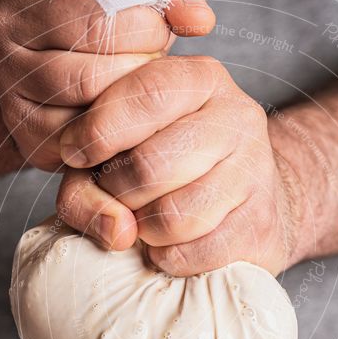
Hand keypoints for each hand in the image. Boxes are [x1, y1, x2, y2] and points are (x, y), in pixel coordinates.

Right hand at [0, 0, 214, 171]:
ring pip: (86, 82)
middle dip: (145, 41)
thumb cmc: (99, 27)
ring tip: (144, 79)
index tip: (172, 11)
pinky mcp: (23, 127)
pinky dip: (119, 126)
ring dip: (133, 84)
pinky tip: (131, 115)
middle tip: (159, 49)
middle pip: (93, 28)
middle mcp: (5, 19)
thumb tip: (198, 18)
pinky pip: (82, 130)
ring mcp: (7, 76)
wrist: (48, 85)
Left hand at [57, 55, 303, 274]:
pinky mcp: (262, 224)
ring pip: (174, 216)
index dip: (98, 131)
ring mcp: (256, 171)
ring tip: (145, 222)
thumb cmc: (168, 171)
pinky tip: (170, 245)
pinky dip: (169, 258)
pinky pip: (195, 253)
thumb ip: (85, 185)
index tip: (75, 155)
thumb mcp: (119, 153)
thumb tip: (116, 231)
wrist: (246, 203)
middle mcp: (237, 116)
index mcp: (200, 80)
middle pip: (151, 164)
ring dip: (144, 231)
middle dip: (117, 192)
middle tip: (117, 198)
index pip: (146, 94)